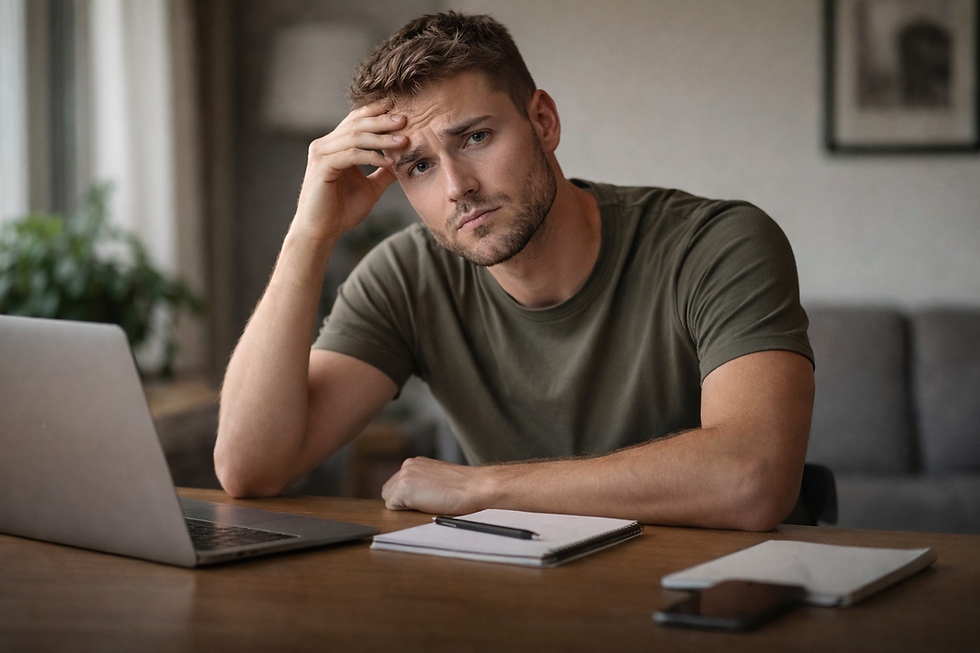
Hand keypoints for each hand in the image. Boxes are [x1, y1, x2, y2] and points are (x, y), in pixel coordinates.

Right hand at [293, 101, 407, 242]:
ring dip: (381, 138)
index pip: (355, 121)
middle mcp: (325, 145)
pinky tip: (387, 161)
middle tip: (404, 119)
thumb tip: (403, 162)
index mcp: (335, 146)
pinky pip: (351, 155)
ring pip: (354, 137)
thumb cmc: (341, 211)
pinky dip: (371, 157)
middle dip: (382, 120)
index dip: (375, 112)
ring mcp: (321, 154)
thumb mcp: (370, 188)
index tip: (398, 108)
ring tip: (403, 140)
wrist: (322, 231)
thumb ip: (384, 173)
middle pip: (356, 124)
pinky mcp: (322, 167)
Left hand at [381, 457, 490, 514]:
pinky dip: (405, 511)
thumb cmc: (464, 487)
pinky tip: (425, 506)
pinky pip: (392, 507)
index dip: (406, 497)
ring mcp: (404, 476)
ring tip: (427, 504)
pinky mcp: (404, 488)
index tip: (422, 501)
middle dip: (401, 501)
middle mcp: (408, 465)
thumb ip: (422, 482)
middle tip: (425, 504)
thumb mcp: (438, 479)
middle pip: (388, 490)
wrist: (475, 486)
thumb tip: (414, 495)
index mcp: (416, 463)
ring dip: (404, 506)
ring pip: (389, 498)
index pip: (396, 484)